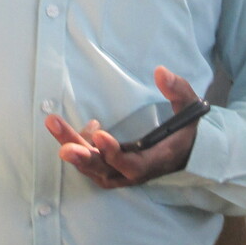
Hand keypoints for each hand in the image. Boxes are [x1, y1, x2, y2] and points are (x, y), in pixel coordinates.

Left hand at [47, 66, 200, 188]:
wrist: (189, 152)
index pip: (133, 165)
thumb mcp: (190, 106)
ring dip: (73, 149)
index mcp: (158, 158)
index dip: (115, 153)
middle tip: (61, 145)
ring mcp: (124, 173)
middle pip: (104, 169)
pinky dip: (82, 148)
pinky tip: (87, 127)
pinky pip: (93, 165)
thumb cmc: (188, 128)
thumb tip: (160, 71)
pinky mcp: (115, 170)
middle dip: (81, 156)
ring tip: (55, 124)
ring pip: (93, 168)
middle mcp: (138, 171)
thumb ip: (178, 89)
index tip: (100, 134)